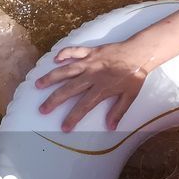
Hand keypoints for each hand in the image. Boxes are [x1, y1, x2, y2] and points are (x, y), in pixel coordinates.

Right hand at [34, 41, 150, 130]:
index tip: (64, 127)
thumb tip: (110, 127)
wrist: (140, 52)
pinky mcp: (91, 51)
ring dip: (51, 78)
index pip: (83, 106)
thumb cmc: (135, 75)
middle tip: (42, 109)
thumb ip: (118, 112)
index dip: (73, 117)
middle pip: (69, 89)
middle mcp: (92, 75)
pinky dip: (64, 53)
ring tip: (38, 84)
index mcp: (101, 88)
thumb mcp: (130, 96)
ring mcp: (90, 62)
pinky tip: (55, 59)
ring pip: (66, 70)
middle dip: (54, 100)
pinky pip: (75, 51)